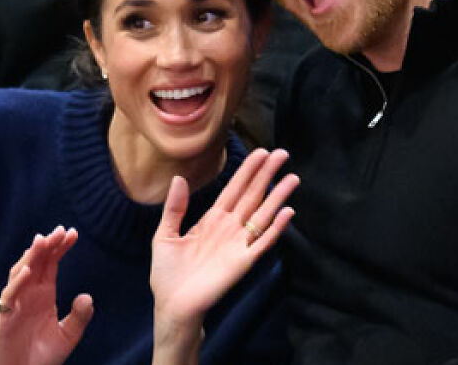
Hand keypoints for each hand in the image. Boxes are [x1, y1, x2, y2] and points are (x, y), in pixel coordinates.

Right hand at [0, 226, 94, 364]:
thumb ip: (79, 317)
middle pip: (36, 262)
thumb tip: (87, 297)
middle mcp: (28, 294)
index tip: (72, 233)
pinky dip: (18, 282)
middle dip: (47, 245)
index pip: (51, 264)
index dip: (60, 248)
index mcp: (43, 294)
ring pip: (20, 272)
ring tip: (42, 240)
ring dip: (31, 256)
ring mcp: (14, 304)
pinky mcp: (3, 317)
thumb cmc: (43, 356)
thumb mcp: (68, 336)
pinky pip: (9, 296)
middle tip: (60, 230)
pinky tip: (28, 269)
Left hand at [151, 149, 298, 327]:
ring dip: (278, 196)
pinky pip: (263, 242)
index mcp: (212, 219)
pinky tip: (287, 212)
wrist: (172, 305)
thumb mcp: (164, 235)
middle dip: (267, 174)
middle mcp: (229, 228)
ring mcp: (238, 244)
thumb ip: (174, 208)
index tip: (261, 152)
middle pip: (253, 195)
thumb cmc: (167, 273)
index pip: (234, 189)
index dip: (248, 170)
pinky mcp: (243, 262)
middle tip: (283, 153)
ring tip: (292, 177)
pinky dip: (276, 228)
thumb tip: (179, 178)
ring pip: (262, 214)